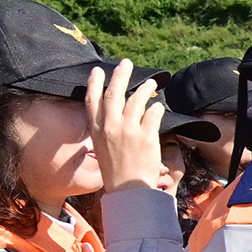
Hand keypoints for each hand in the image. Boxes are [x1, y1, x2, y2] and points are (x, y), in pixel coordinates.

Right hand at [84, 64, 168, 194]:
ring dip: (145, 89)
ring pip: (137, 100)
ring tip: (152, 82)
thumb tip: (117, 110)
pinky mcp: (146, 136)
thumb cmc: (116, 169)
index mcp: (96, 129)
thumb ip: (106, 128)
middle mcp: (110, 126)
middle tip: (126, 63)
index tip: (98, 70)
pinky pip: (153, 114)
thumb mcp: (102, 146)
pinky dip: (157, 108)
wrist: (128, 188)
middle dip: (120, 75)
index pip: (92, 100)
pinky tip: (159, 106)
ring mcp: (128, 130)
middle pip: (114, 93)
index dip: (94, 83)